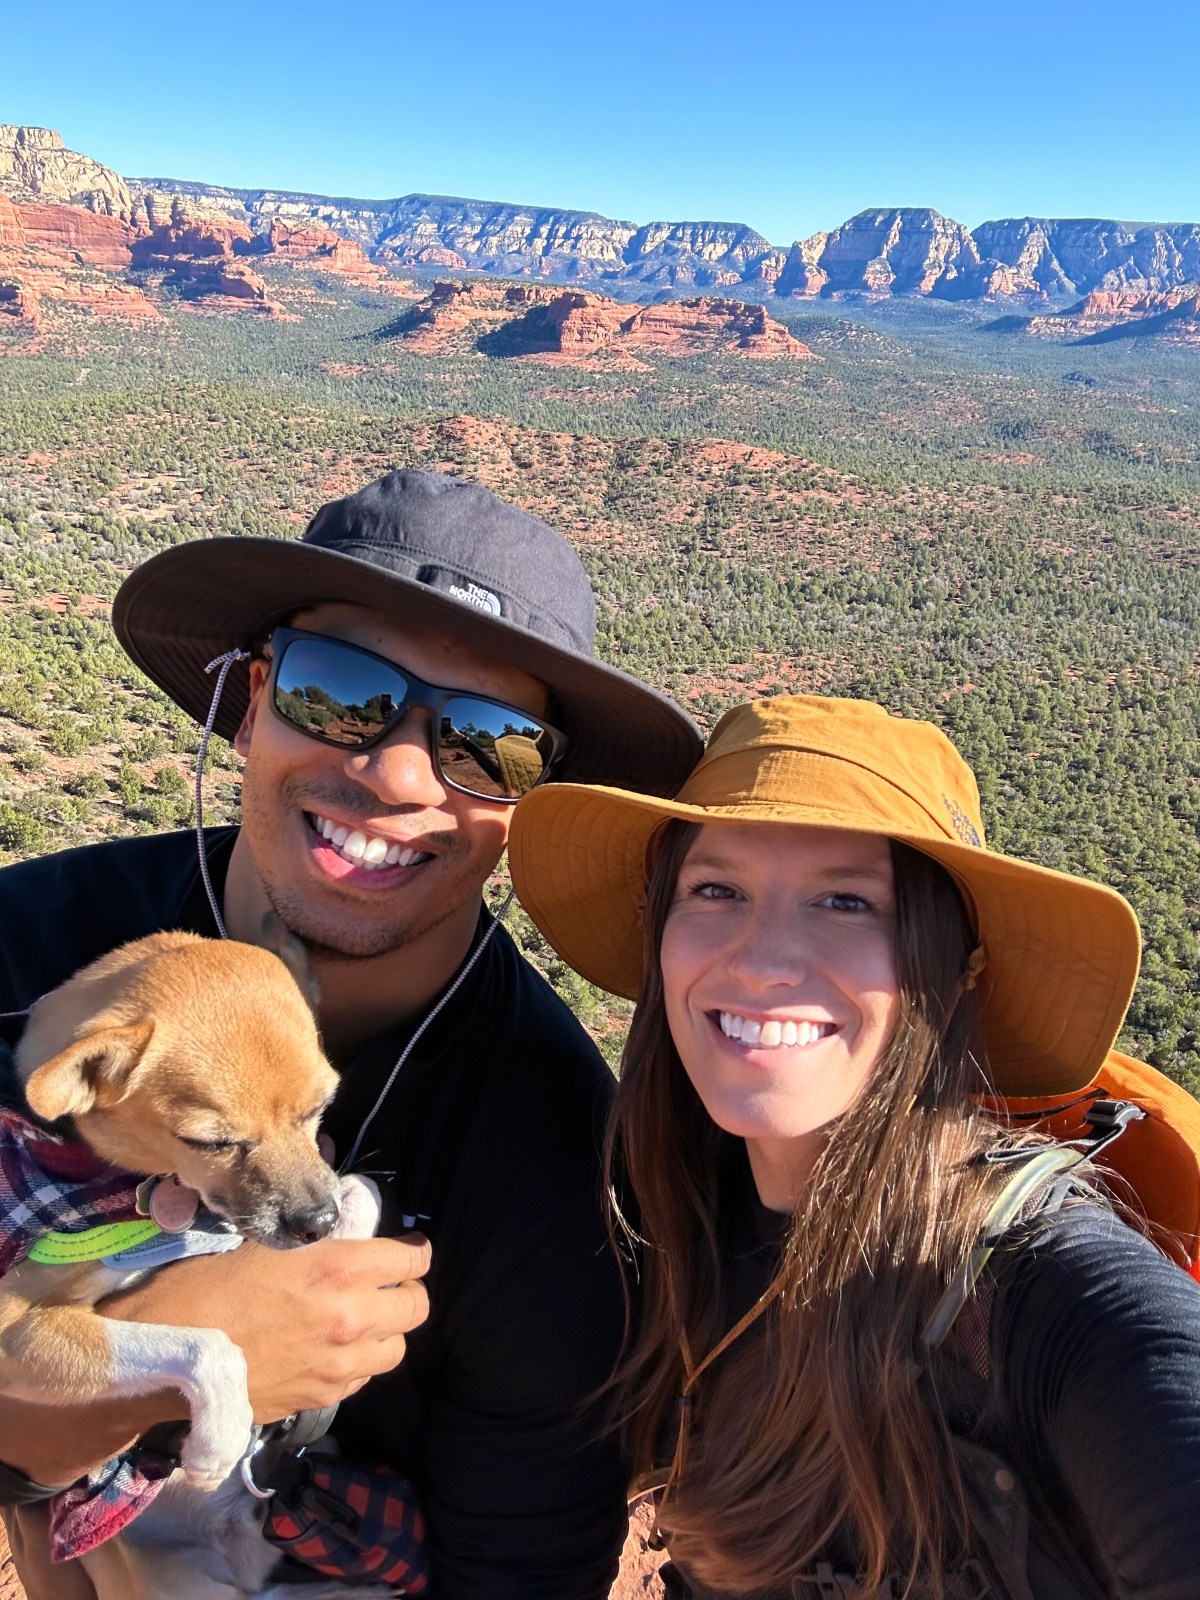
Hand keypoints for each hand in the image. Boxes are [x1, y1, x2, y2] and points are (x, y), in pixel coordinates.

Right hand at [104, 1233, 430, 1420]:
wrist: (166, 1359)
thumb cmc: (205, 1288)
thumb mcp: (264, 1246)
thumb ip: (316, 1244)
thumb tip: (343, 1232)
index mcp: (341, 1269)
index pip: (412, 1260)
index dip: (414, 1252)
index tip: (407, 1250)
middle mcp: (352, 1318)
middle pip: (417, 1308)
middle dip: (408, 1292)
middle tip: (389, 1285)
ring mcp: (339, 1366)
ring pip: (396, 1349)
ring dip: (386, 1332)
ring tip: (363, 1321)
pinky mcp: (320, 1400)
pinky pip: (361, 1380)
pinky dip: (357, 1365)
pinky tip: (332, 1353)